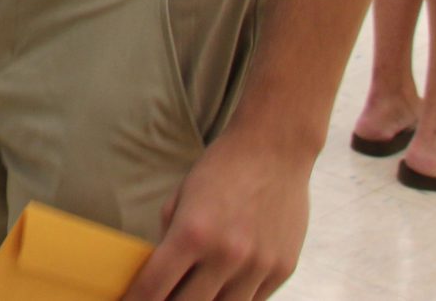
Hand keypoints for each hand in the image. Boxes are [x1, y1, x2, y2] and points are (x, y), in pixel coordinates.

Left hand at [120, 131, 311, 300]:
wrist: (275, 149)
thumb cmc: (221, 169)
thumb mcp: (181, 199)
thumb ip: (168, 240)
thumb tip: (157, 277)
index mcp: (192, 233)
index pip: (154, 288)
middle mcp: (226, 254)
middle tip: (162, 296)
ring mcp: (258, 266)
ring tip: (192, 293)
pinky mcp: (282, 270)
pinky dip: (233, 299)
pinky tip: (221, 289)